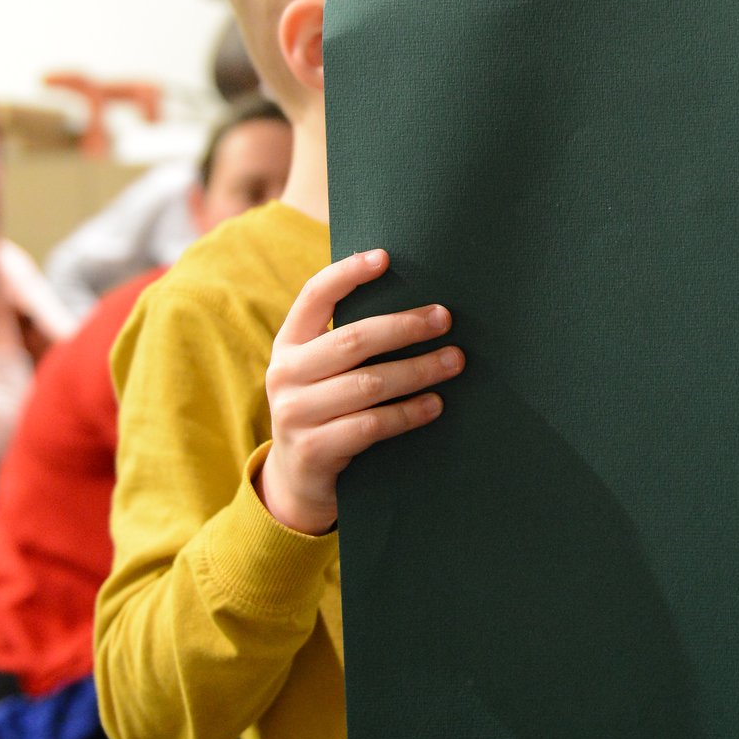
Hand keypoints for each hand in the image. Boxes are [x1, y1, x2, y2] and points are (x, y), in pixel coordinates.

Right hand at [258, 249, 463, 535]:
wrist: (297, 481)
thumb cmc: (325, 411)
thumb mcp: (321, 372)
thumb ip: (347, 341)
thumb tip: (416, 302)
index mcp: (288, 344)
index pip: (313, 296)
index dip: (347, 273)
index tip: (386, 257)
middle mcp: (284, 374)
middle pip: (353, 340)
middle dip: (405, 327)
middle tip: (445, 318)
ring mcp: (295, 413)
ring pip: (368, 384)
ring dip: (418, 370)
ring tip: (454, 361)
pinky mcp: (313, 449)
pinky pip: (371, 425)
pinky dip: (408, 413)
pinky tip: (435, 404)